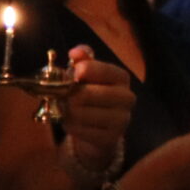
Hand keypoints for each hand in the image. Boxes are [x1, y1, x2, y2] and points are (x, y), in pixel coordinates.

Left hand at [56, 47, 136, 177]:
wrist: (100, 129)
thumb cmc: (90, 96)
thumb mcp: (86, 75)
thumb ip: (83, 60)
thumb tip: (75, 52)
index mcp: (121, 78)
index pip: (101, 69)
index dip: (80, 71)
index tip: (72, 75)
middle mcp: (127, 97)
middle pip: (86, 94)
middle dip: (68, 96)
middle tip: (62, 97)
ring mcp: (122, 119)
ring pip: (80, 113)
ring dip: (66, 112)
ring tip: (67, 110)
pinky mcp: (112, 137)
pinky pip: (80, 130)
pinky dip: (70, 126)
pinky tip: (72, 123)